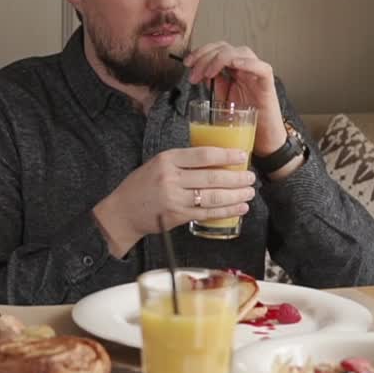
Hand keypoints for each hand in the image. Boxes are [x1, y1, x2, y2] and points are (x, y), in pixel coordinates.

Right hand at [92, 147, 256, 257]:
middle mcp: (171, 179)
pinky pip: (207, 213)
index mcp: (167, 160)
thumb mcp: (158, 163)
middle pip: (212, 177)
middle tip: (250, 177)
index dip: (225, 155)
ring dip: (235, 195)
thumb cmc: (142, 185)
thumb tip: (216, 159)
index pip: (202, 155)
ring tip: (249, 192)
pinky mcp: (178, 217)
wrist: (123, 211)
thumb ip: (182, 161)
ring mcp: (175, 200)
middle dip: (236, 178)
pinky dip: (226, 211)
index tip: (241, 156)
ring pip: (213, 197)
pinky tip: (239, 208)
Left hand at [183, 42, 287, 155]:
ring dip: (220, 59)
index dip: (201, 52)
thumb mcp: (224, 100)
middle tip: (193, 73)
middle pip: (226, 47)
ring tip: (208, 73)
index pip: (218, 49)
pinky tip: (234, 66)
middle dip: (205, 56)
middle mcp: (247, 68)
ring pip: (241, 52)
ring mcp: (257, 74)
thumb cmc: (246, 120)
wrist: (264, 139)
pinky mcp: (268, 85)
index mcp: (235, 69)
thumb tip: (202, 72)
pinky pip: (262, 68)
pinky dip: (248, 64)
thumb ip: (216, 84)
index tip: (187, 63)